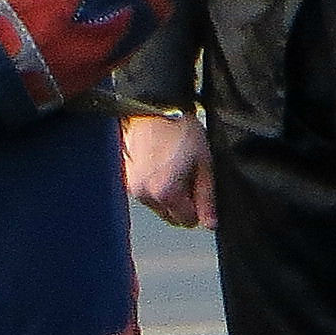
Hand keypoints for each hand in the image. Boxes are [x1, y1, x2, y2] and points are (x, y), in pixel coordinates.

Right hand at [121, 112, 214, 230]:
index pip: (187, 220)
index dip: (199, 207)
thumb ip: (207, 198)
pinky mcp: (125, 178)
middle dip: (182, 203)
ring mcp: (132, 186)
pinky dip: (154, 185)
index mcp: (165, 193)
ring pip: (157, 205)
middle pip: (170, 216)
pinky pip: (145, 192)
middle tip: (188, 177)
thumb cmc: (182, 133)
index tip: (199, 186)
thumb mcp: (204, 166)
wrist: (156, 110)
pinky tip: (160, 165)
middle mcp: (144, 194)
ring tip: (173, 168)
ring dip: (167, 194)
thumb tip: (210, 224)